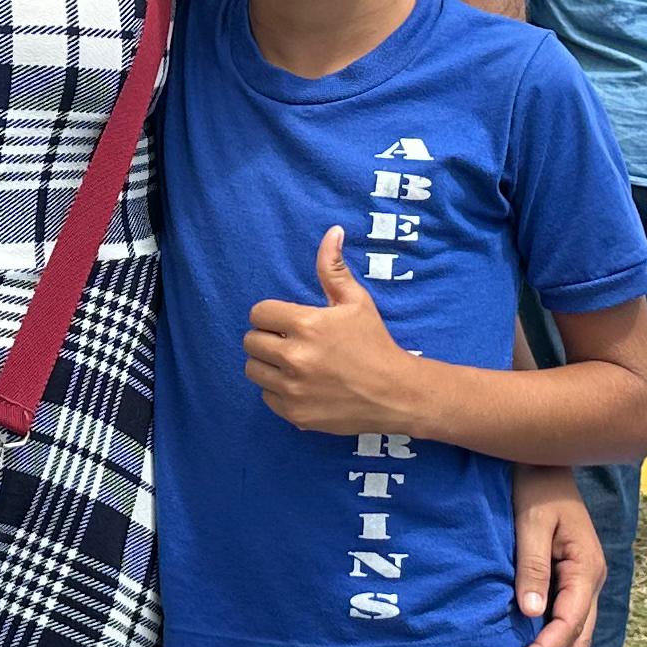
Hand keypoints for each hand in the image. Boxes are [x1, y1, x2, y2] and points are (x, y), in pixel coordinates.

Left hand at [243, 228, 428, 436]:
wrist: (395, 393)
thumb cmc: (374, 343)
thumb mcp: (356, 302)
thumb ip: (333, 268)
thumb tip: (331, 232)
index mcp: (306, 324)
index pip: (258, 313)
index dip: (271, 315)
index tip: (285, 321)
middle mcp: (295, 357)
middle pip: (250, 342)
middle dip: (266, 338)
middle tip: (288, 341)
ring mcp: (293, 389)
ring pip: (253, 370)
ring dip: (268, 365)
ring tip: (291, 363)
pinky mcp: (295, 414)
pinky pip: (266, 397)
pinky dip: (278, 391)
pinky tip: (300, 385)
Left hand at [509, 465, 603, 646]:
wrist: (541, 458)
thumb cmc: (535, 484)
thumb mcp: (532, 520)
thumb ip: (532, 566)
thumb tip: (531, 614)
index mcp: (586, 567)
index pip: (568, 622)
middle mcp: (589, 582)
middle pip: (578, 642)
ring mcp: (580, 585)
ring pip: (575, 639)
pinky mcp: (566, 584)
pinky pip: (565, 627)